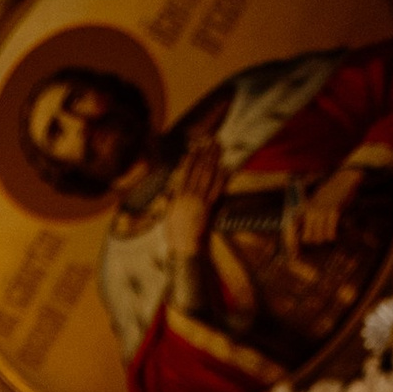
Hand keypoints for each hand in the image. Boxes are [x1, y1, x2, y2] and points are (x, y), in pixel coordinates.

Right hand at [163, 133, 221, 254]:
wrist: (185, 251)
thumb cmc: (175, 237)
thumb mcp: (168, 218)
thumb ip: (169, 203)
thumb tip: (166, 193)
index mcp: (177, 198)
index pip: (185, 173)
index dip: (191, 159)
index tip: (196, 147)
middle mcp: (188, 197)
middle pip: (198, 170)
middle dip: (205, 154)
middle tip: (212, 141)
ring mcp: (200, 202)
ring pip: (208, 176)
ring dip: (214, 160)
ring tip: (219, 148)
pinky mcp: (210, 209)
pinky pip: (217, 191)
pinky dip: (221, 178)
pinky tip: (226, 167)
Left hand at [293, 167, 353, 252]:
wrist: (345, 178)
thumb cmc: (331, 193)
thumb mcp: (316, 202)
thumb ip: (309, 216)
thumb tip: (305, 235)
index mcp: (305, 209)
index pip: (293, 229)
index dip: (293, 243)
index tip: (295, 254)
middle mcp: (311, 211)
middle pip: (308, 238)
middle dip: (315, 241)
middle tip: (323, 236)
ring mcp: (322, 212)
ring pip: (319, 238)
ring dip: (325, 238)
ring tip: (329, 233)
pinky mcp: (334, 212)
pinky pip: (330, 233)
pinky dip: (333, 236)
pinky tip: (335, 232)